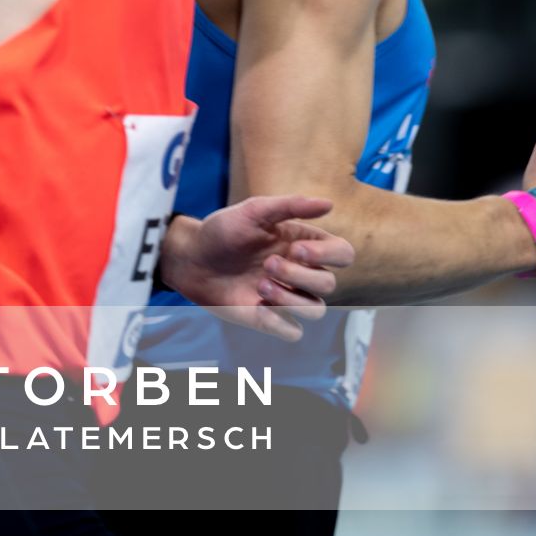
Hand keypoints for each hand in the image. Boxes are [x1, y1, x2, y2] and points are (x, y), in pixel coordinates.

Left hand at [159, 196, 354, 342]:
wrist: (191, 258)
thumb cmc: (223, 231)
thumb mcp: (254, 211)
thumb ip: (291, 206)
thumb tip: (329, 204)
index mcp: (305, 244)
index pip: (343, 254)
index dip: (328, 255)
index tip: (296, 249)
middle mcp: (301, 273)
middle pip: (330, 284)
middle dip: (299, 276)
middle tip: (267, 264)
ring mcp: (286, 298)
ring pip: (317, 311)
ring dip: (291, 300)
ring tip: (260, 285)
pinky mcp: (269, 320)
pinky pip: (293, 332)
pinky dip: (279, 322)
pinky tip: (257, 306)